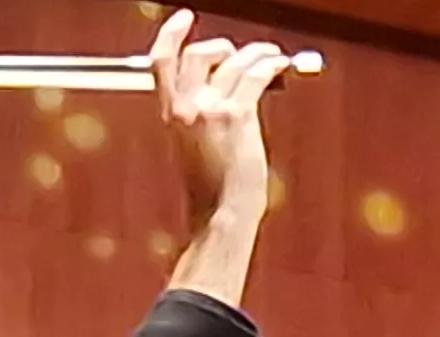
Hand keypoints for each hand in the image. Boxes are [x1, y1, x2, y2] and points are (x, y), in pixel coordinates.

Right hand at [150, 11, 287, 225]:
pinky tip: (279, 64)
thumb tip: (226, 94)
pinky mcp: (236, 116)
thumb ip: (200, 118)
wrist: (222, 214)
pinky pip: (255, 76)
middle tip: (237, 52)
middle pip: (198, 54)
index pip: (160, 63)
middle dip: (221, 47)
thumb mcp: (193, 148)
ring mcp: (210, 109)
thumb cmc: (213, 192)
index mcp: (171, 114)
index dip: (170, 35)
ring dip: (255, 53)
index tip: (183, 20)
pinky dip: (270, 64)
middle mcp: (186, 107)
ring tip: (269, 55)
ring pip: (232, 62)